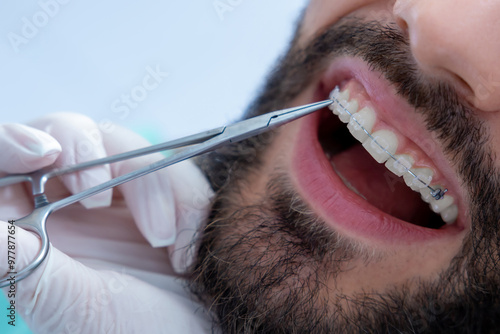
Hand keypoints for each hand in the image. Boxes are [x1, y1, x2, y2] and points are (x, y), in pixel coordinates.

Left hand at [0, 113, 213, 332]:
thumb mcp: (77, 308)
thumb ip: (24, 268)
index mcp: (29, 228)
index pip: (3, 163)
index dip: (9, 144)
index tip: (42, 155)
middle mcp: (66, 204)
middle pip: (61, 135)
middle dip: (84, 155)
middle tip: (101, 200)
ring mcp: (115, 193)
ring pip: (122, 144)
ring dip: (150, 187)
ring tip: (161, 242)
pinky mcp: (157, 191)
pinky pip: (170, 164)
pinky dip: (183, 200)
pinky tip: (183, 248)